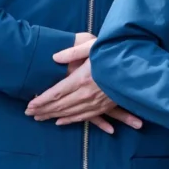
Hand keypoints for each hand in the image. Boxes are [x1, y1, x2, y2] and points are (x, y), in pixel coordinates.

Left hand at [25, 34, 141, 134]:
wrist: (140, 68)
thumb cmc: (116, 54)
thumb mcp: (94, 47)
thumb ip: (73, 52)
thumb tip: (54, 58)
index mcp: (82, 78)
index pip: (56, 92)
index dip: (41, 100)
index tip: (29, 105)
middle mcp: (87, 94)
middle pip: (60, 105)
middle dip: (43, 109)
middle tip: (29, 113)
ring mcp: (96, 102)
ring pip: (70, 113)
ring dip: (53, 116)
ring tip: (39, 118)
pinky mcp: (104, 106)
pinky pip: (84, 117)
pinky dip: (70, 120)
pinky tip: (60, 122)